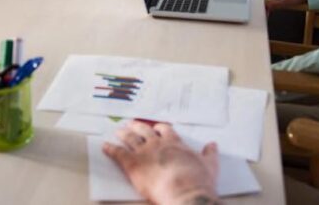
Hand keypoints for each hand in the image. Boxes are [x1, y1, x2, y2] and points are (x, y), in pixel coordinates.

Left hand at [103, 121, 218, 204]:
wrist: (185, 194)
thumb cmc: (198, 182)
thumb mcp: (210, 166)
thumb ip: (210, 154)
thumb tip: (213, 145)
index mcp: (174, 143)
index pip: (165, 130)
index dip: (159, 128)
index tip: (155, 128)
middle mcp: (157, 144)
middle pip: (144, 131)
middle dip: (137, 127)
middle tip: (132, 124)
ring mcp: (144, 153)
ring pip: (130, 139)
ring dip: (123, 134)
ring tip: (118, 131)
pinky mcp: (133, 164)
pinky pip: (118, 154)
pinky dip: (111, 149)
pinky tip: (105, 146)